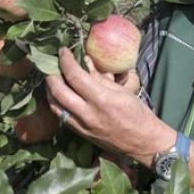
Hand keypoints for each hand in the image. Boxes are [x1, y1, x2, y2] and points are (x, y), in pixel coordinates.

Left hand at [45, 47, 175, 167]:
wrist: (143, 143)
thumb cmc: (137, 113)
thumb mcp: (121, 91)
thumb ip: (99, 77)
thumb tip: (84, 61)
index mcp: (101, 99)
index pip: (75, 76)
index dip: (65, 61)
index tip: (62, 51)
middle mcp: (88, 114)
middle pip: (58, 91)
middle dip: (51, 74)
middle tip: (51, 64)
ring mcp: (82, 126)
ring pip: (55, 105)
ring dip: (49, 90)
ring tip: (52, 78)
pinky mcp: (80, 134)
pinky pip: (61, 116)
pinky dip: (56, 103)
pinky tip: (58, 95)